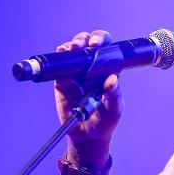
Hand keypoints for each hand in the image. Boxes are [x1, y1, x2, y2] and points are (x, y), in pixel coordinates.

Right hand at [54, 30, 122, 164]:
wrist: (87, 135)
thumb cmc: (105, 120)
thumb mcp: (114, 109)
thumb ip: (114, 95)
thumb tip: (112, 79)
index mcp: (108, 69)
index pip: (106, 48)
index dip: (101, 40)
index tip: (97, 43)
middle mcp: (91, 67)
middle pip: (87, 44)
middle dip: (84, 39)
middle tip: (83, 45)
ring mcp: (76, 73)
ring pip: (72, 52)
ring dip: (70, 46)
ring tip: (71, 49)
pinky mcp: (62, 81)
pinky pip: (59, 67)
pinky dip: (59, 59)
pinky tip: (60, 54)